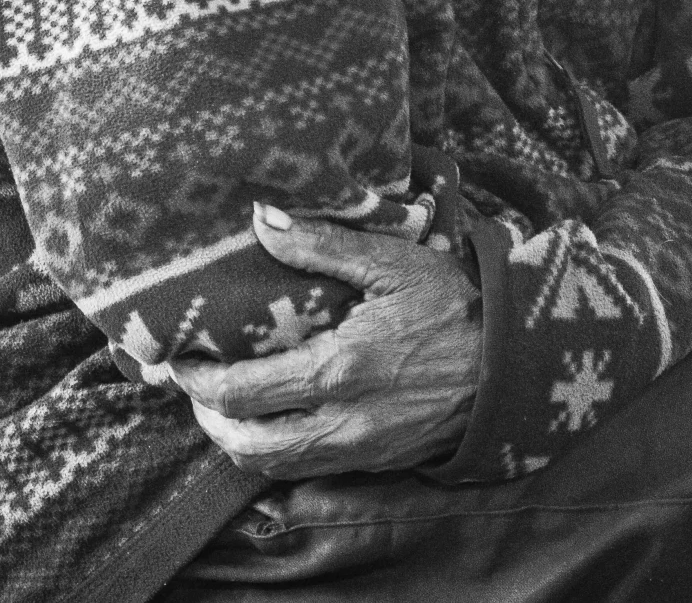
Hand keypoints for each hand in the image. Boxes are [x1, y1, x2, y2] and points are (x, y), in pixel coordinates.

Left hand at [167, 201, 481, 479]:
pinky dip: (273, 454)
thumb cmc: (454, 303)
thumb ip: (323, 244)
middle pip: (243, 443)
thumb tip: (263, 220)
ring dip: (234, 441)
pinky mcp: (373, 461)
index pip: (238, 392)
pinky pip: (304, 471)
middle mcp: (339, 422)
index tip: (177, 357)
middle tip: (190, 384)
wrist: (514, 364)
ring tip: (220, 405)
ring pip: (270, 466)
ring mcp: (357, 450)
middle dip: (205, 418)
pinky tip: (270, 421)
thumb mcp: (392, 261)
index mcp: (337, 370)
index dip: (196, 380)